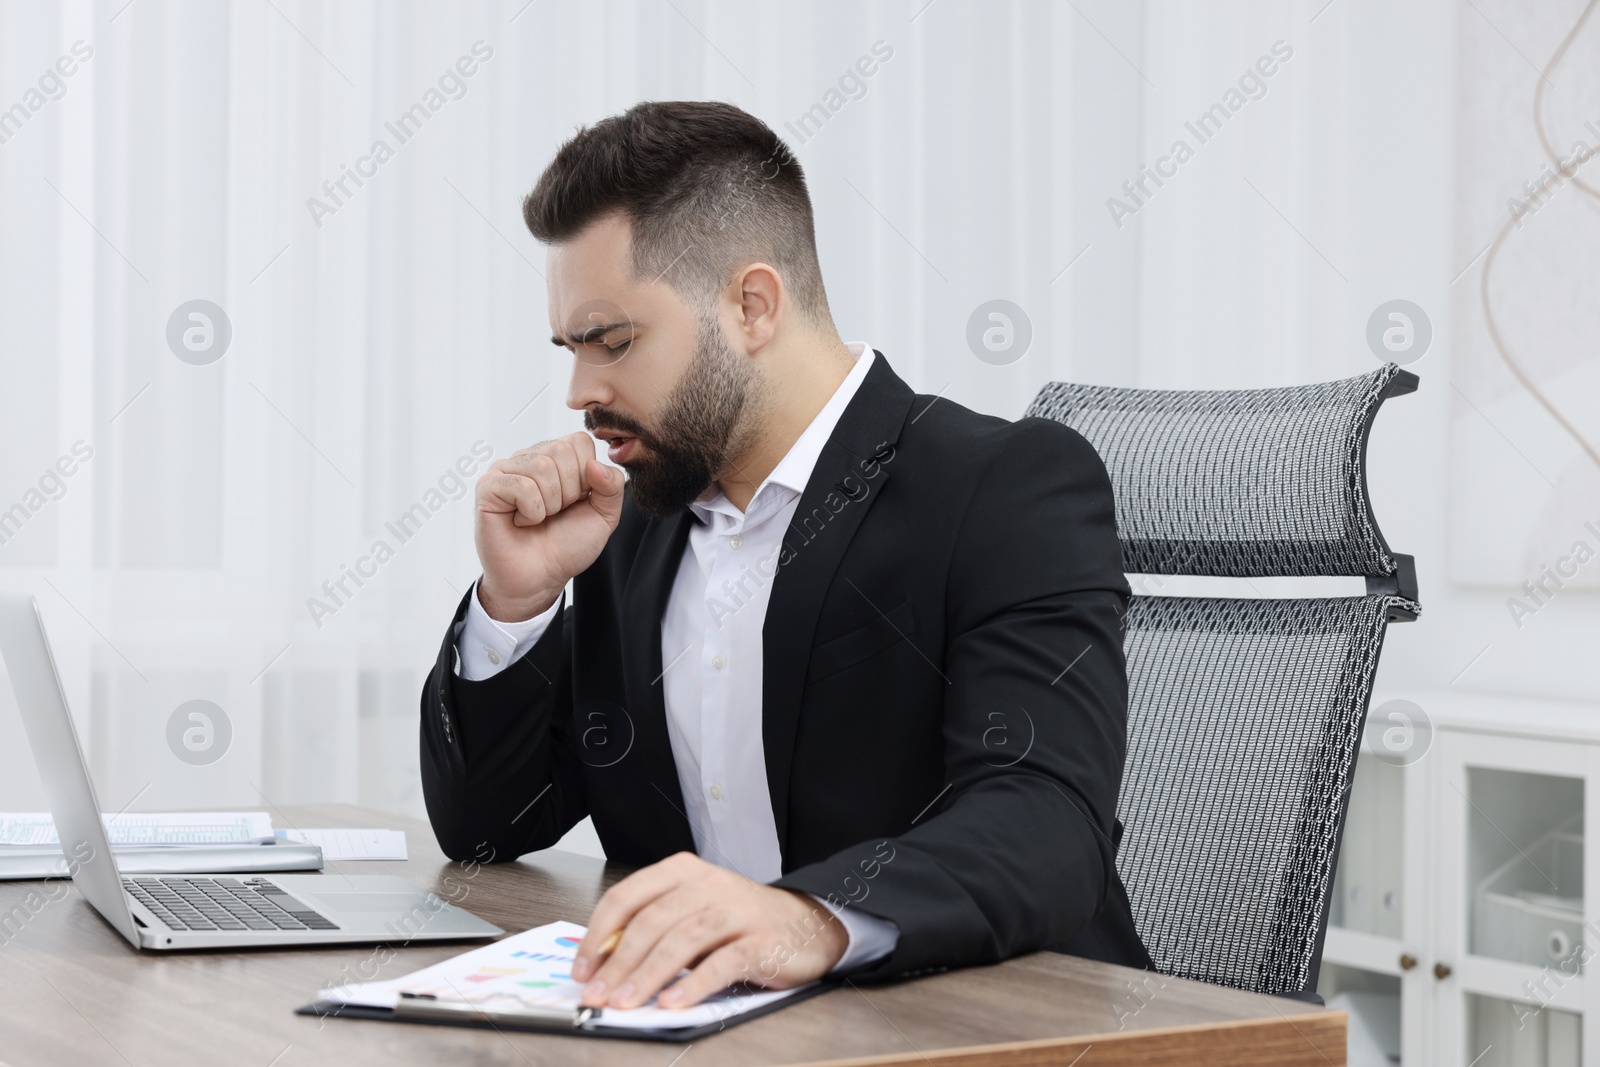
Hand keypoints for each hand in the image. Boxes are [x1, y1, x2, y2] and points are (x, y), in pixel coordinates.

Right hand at [472, 432, 624, 620]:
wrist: (539, 578)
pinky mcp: (488, 486)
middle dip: (568, 492)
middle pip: (561, 452)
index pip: (580, 441)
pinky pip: (521, 486)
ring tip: (538, 518)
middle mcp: (530, 457)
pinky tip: (521, 521)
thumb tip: (595, 464)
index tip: (575, 502)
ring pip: (542, 467)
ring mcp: (506, 470)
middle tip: (554, 513)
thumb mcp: (603, 516)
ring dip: (549, 504)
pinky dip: (531, 512)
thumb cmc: (567, 546)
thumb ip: (612, 487)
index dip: (586, 477)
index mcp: (557, 458)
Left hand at [571, 853, 847, 1010]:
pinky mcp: (762, 940)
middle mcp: (708, 884)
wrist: (807, 923)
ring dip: (648, 975)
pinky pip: (723, 961)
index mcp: (683, 872)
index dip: (598, 935)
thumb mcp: (692, 910)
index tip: (581, 970)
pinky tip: (674, 1002)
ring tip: (626, 1004)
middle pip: (652, 921)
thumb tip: (601, 962)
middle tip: (598, 996)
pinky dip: (695, 983)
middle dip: (618, 963)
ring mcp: (737, 910)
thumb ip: (653, 926)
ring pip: (683, 939)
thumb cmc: (741, 921)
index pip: (627, 896)